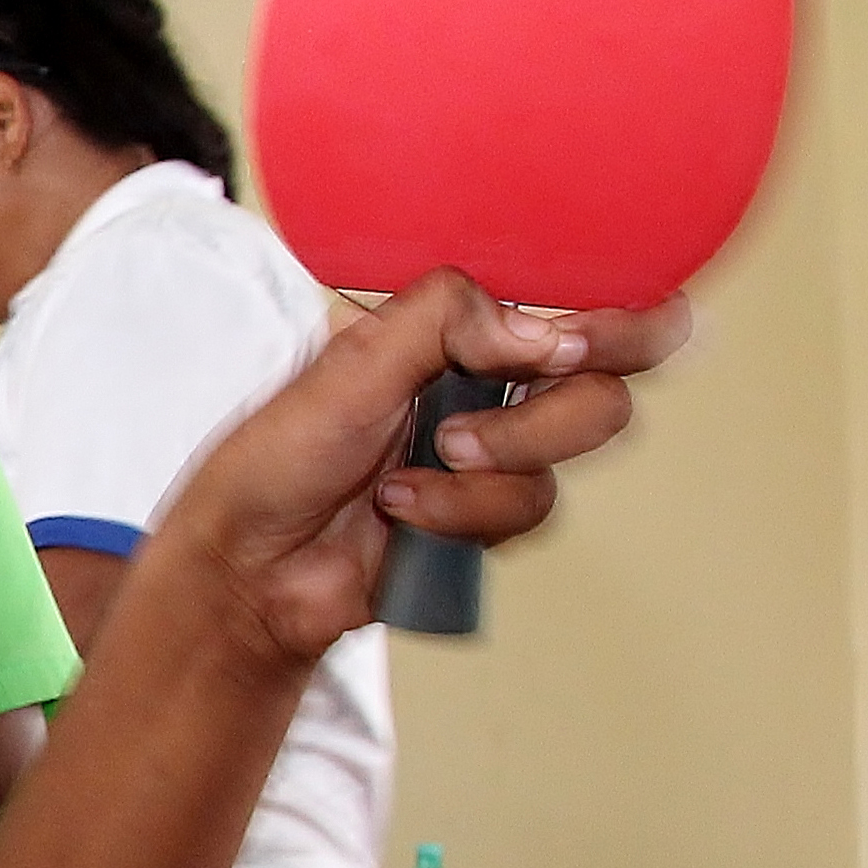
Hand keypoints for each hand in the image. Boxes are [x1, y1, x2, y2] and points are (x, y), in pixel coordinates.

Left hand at [160, 269, 689, 664]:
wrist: (254, 566)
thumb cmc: (277, 457)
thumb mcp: (350, 362)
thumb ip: (446, 319)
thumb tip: (539, 329)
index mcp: (454, 325)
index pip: (569, 300)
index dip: (612, 317)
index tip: (579, 342)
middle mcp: (485, 380)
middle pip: (600, 381)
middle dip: (554, 408)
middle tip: (491, 414)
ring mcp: (493, 450)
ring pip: (570, 450)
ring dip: (495, 461)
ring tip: (419, 464)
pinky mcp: (488, 515)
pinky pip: (529, 510)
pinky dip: (464, 513)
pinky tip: (403, 509)